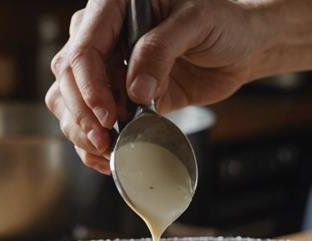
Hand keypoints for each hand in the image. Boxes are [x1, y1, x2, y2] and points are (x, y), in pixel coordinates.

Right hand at [47, 0, 263, 173]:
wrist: (243, 46)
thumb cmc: (223, 21)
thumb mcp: (196, 22)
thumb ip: (161, 49)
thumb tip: (134, 90)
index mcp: (113, 8)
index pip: (84, 48)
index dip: (89, 85)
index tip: (107, 115)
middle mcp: (105, 37)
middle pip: (68, 78)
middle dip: (82, 113)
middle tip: (105, 139)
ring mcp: (111, 69)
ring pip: (71, 101)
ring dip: (82, 131)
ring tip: (107, 150)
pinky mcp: (124, 98)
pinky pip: (95, 121)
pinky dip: (94, 142)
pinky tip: (108, 156)